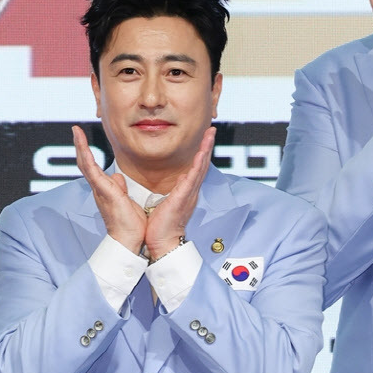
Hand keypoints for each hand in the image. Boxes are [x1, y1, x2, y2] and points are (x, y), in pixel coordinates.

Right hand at [72, 126, 145, 252]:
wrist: (130, 239)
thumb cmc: (130, 223)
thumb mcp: (127, 200)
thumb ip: (120, 187)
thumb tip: (118, 177)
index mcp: (105, 189)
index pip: (93, 167)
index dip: (87, 153)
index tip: (83, 138)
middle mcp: (99, 188)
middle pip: (85, 163)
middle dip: (80, 146)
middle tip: (76, 130)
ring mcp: (99, 189)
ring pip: (85, 164)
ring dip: (80, 147)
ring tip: (76, 131)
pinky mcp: (103, 191)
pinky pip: (91, 171)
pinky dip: (86, 157)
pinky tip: (82, 146)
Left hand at [144, 126, 216, 260]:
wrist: (163, 243)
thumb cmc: (161, 226)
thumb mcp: (167, 202)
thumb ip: (173, 190)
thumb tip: (178, 179)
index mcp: (186, 191)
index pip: (195, 167)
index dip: (200, 152)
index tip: (203, 138)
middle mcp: (191, 191)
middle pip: (202, 164)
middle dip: (207, 146)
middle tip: (211, 130)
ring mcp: (189, 194)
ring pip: (200, 167)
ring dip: (206, 150)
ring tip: (210, 135)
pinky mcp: (183, 198)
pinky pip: (193, 178)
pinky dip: (198, 165)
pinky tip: (201, 154)